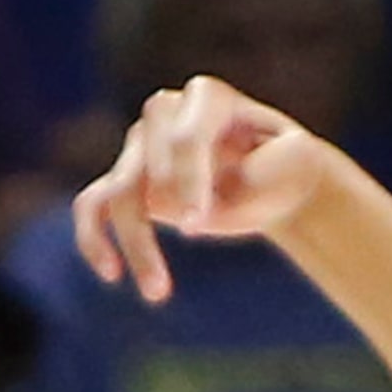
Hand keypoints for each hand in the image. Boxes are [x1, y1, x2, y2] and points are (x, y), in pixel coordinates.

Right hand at [71, 76, 345, 304]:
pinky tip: (111, 273)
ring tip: (158, 292)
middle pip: (149, 164)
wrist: (276, 177)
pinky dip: (94, 238)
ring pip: (121, 194)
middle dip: (170, 204)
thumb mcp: (297, 162)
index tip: (199, 223)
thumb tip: (190, 219)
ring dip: (135, 244)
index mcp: (208, 98)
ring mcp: (141, 147)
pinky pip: (94, 207)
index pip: (186, 137)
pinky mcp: (128, 183)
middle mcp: (165, 115)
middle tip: (198, 234)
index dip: (189, 178)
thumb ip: (253, 178)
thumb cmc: (287, 164)